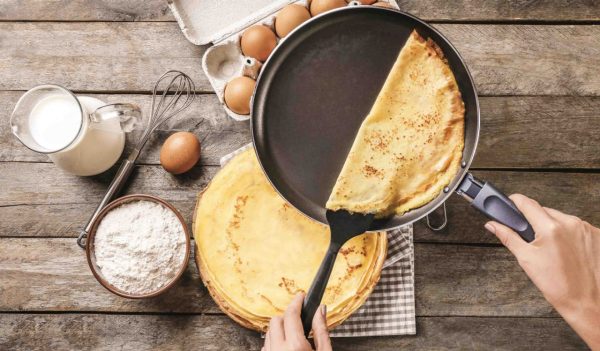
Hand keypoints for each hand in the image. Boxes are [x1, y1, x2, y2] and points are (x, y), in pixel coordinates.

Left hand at [262, 293, 331, 350]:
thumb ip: (321, 331)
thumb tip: (320, 310)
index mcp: (296, 346)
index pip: (292, 315)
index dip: (297, 302)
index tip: (301, 296)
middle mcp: (279, 350)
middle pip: (276, 320)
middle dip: (287, 317)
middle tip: (299, 319)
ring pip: (269, 332)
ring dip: (280, 330)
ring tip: (294, 336)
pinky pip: (266, 345)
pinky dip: (275, 341)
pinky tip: (286, 346)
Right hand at [485, 194, 599, 348]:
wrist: (586, 302)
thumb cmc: (559, 286)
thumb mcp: (526, 260)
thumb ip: (508, 237)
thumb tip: (493, 225)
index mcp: (550, 229)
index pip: (527, 203)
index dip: (515, 201)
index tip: (510, 202)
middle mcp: (570, 224)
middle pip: (545, 211)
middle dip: (535, 220)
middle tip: (532, 239)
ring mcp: (586, 229)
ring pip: (561, 219)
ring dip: (553, 227)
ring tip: (552, 250)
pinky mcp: (596, 235)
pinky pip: (576, 227)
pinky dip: (569, 234)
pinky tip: (567, 251)